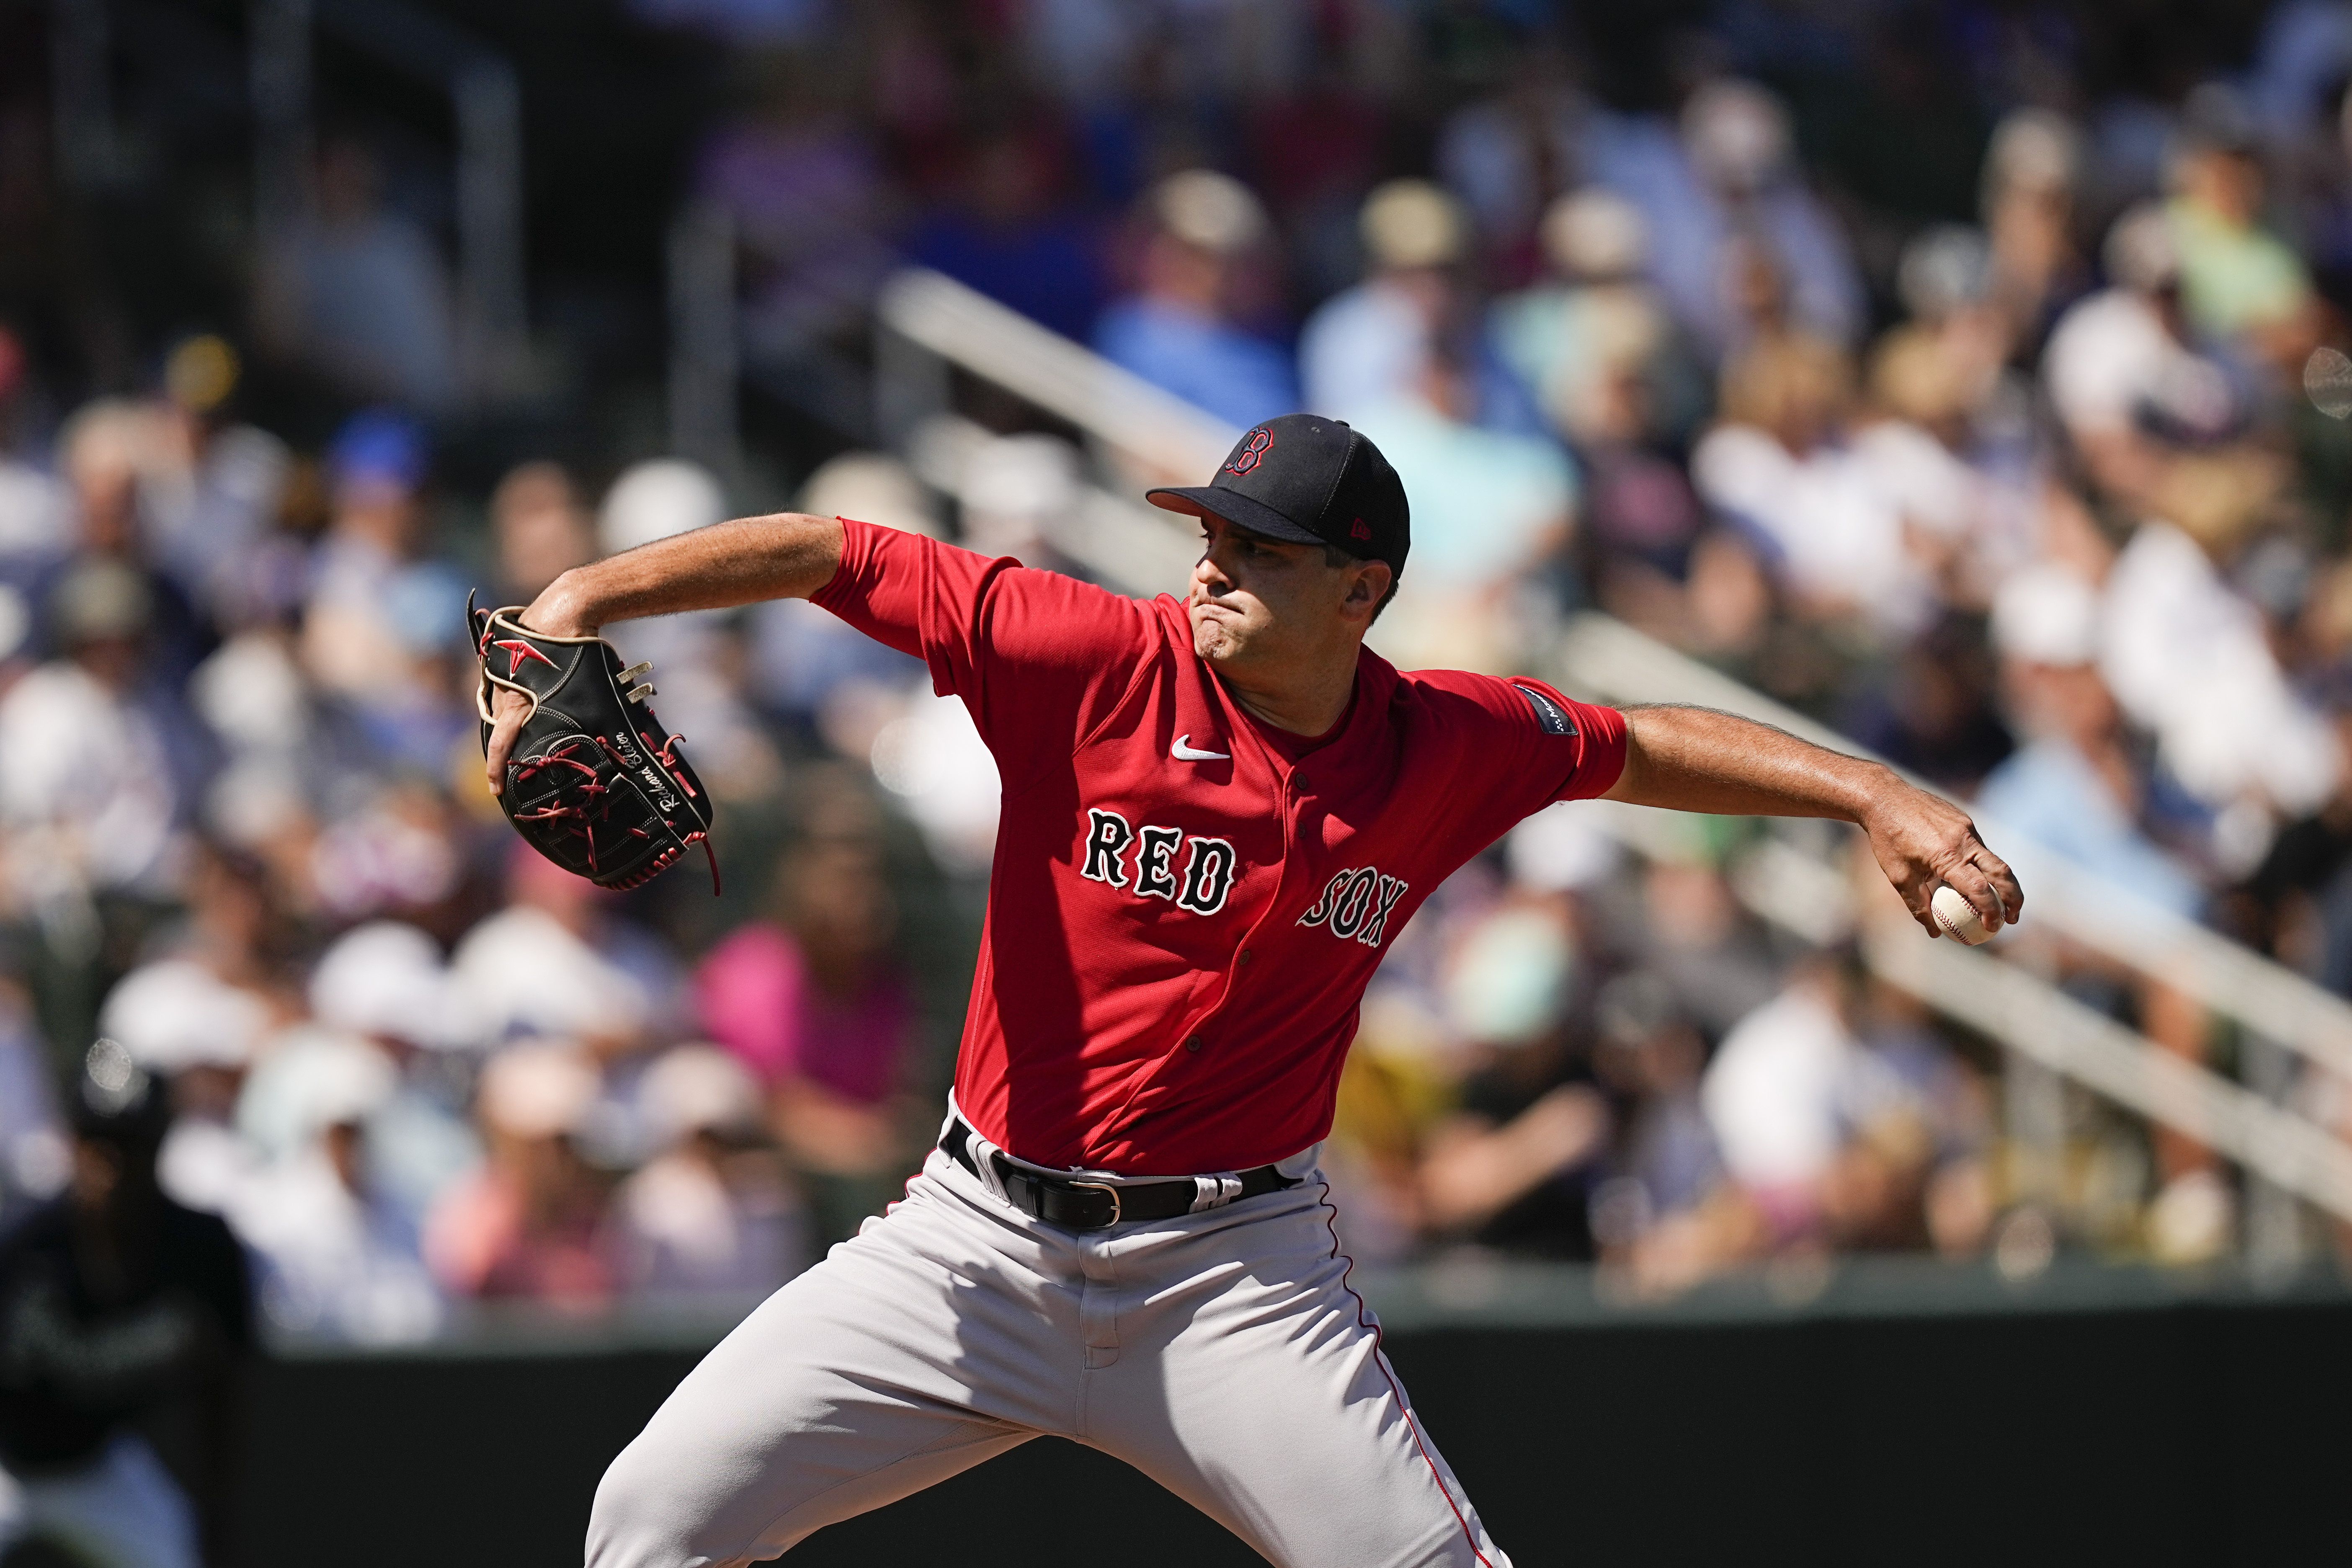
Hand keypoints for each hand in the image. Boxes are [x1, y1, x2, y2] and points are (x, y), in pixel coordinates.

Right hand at [482, 576, 596, 795]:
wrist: (565, 608)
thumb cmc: (578, 653)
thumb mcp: (591, 695)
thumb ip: (595, 723)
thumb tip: (619, 752)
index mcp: (518, 704)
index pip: (500, 746)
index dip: (496, 770)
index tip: (495, 790)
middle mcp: (502, 690)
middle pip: (499, 727)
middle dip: (507, 745)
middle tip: (519, 760)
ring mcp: (500, 672)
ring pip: (503, 704)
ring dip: (514, 717)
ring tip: (532, 726)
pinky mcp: (505, 657)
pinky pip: (508, 684)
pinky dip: (518, 695)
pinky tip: (535, 695)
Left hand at [1859, 777, 2023, 938]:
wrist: (1884, 797)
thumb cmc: (1887, 839)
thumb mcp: (1899, 876)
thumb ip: (1918, 905)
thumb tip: (1934, 933)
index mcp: (1947, 855)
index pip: (1979, 889)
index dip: (1990, 911)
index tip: (1992, 928)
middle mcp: (1963, 839)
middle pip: (2001, 872)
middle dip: (2013, 898)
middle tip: (2012, 919)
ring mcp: (1966, 827)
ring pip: (1993, 858)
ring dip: (2001, 882)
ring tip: (2000, 903)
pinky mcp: (1964, 820)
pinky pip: (1979, 846)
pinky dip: (1983, 865)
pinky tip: (1973, 877)